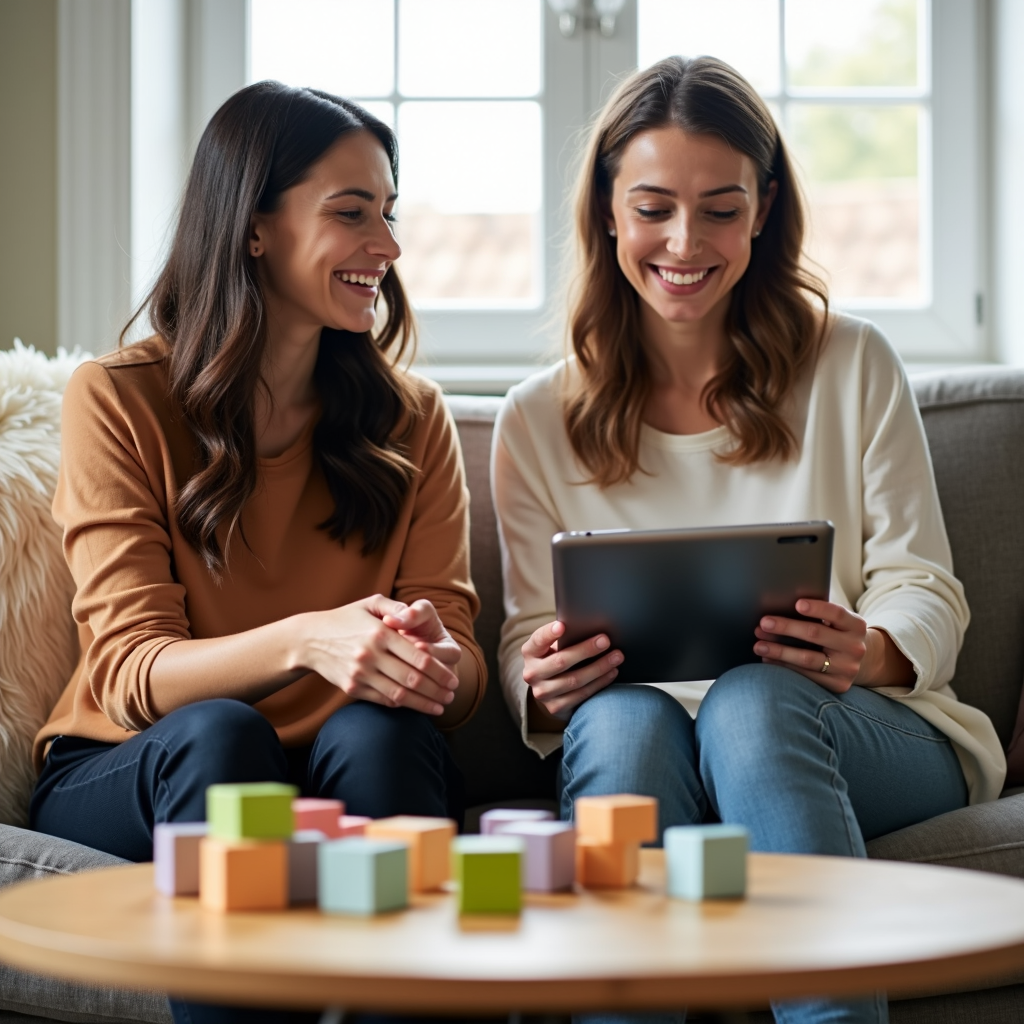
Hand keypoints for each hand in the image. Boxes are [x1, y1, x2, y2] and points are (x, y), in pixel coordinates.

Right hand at [301, 594, 458, 714]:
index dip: (440, 671)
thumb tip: (415, 614)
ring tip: (439, 707)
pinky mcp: (352, 688)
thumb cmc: (346, 619)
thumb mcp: (370, 604)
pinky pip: (383, 700)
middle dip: (437, 690)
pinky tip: (415, 705)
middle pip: (413, 679)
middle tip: (452, 695)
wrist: (309, 639)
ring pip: (399, 694)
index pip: (419, 657)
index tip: (453, 678)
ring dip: (423, 704)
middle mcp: (371, 655)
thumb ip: (396, 607)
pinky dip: (401, 704)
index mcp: (380, 633)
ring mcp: (360, 674)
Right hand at [522, 620, 622, 718]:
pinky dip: (599, 683)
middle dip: (585, 650)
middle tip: (605, 640)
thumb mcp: (553, 647)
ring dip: (599, 668)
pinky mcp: (555, 707)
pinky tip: (611, 673)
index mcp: (530, 652)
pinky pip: (581, 694)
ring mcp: (542, 693)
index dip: (549, 633)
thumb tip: (590, 627)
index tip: (563, 626)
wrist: (549, 689)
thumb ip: (564, 639)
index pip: (538, 640)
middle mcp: (532, 673)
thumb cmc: (556, 658)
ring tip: (616, 657)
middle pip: (561, 661)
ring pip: (574, 680)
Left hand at [753, 598, 867, 693]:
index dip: (817, 608)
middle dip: (786, 628)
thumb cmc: (836, 633)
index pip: (837, 613)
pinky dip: (783, 667)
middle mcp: (855, 647)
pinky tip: (768, 660)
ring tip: (759, 645)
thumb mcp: (836, 622)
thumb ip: (819, 615)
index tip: (797, 604)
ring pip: (807, 659)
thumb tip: (780, 605)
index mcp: (856, 625)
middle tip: (764, 623)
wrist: (858, 661)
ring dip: (779, 651)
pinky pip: (805, 676)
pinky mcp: (838, 685)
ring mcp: (848, 668)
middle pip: (816, 634)